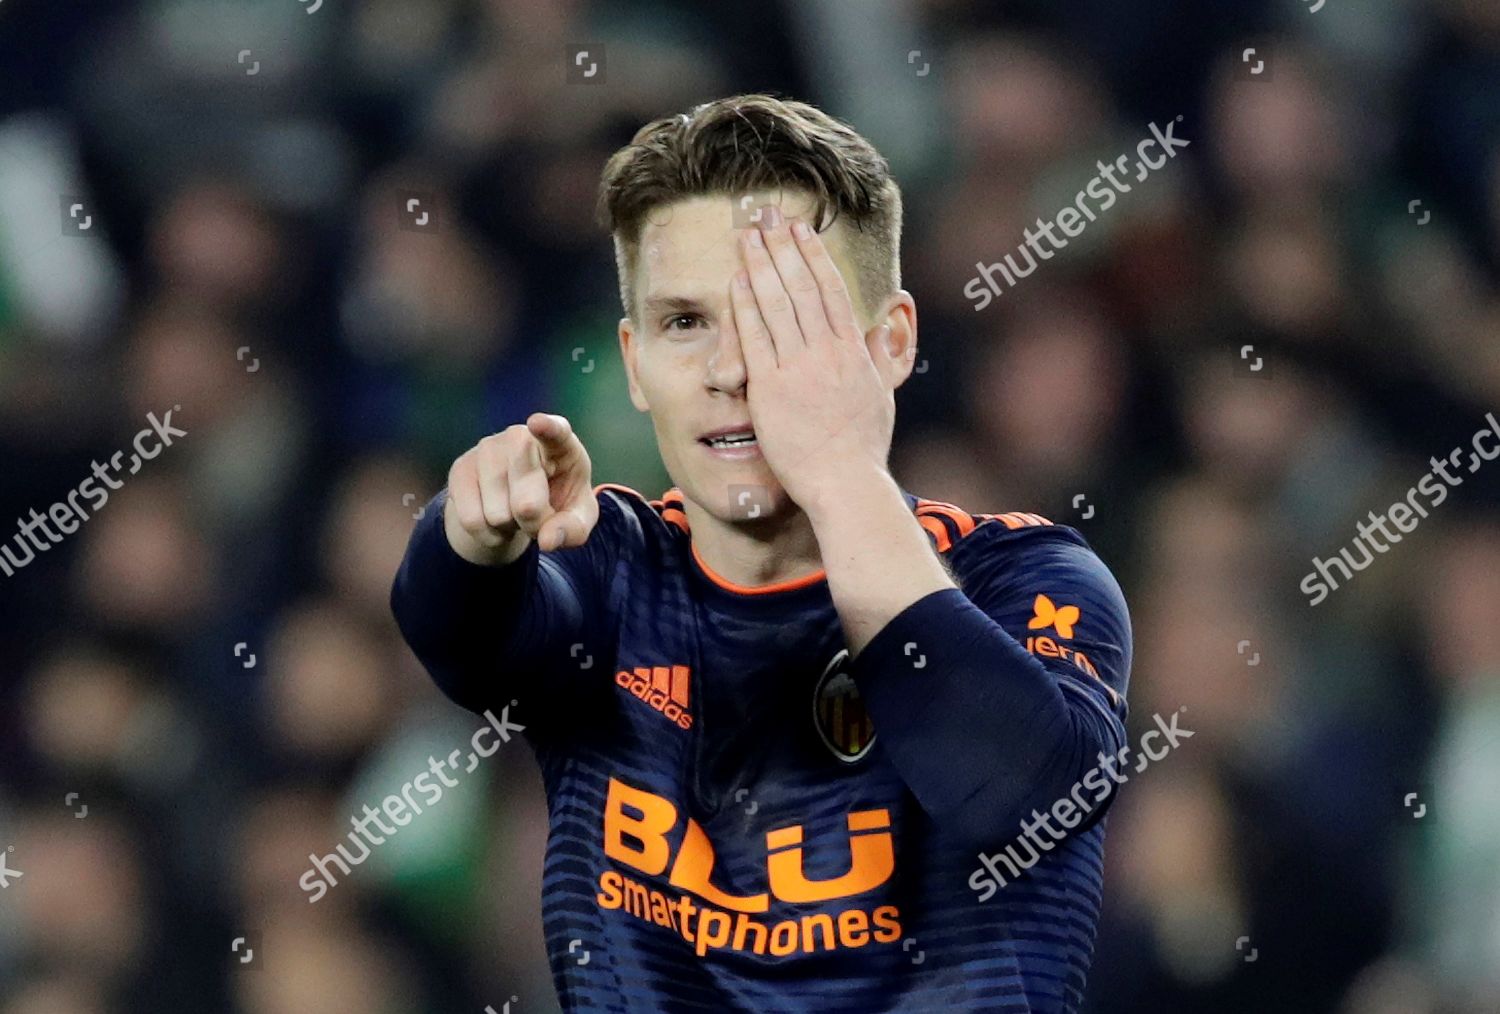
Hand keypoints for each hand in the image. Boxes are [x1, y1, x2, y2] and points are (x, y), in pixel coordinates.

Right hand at [443, 413, 597, 564]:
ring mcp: (487, 449)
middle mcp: (520, 437)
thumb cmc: (557, 502)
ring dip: (509, 528)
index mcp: (560, 445)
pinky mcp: (461, 467)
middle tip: (538, 516)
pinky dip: (487, 534)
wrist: (518, 501)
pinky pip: (471, 520)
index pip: (556, 432)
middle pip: (527, 503)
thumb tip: (547, 540)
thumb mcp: (576, 518)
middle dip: (534, 524)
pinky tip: (494, 519)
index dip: (547, 428)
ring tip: (515, 512)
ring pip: (497, 515)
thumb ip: (571, 529)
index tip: (537, 423)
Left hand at [731, 210, 897, 511]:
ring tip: (746, 235)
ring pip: (777, 303)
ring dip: (760, 264)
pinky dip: (746, 305)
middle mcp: (827, 352)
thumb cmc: (862, 447)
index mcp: (853, 351)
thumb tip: (889, 323)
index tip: (800, 231)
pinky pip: (755, 337)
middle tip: (766, 217)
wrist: (845, 482)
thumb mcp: (881, 394)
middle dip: (782, 247)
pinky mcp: (772, 388)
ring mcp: (799, 368)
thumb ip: (881, 355)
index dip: (813, 256)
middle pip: (801, 286)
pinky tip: (737, 280)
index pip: (830, 291)